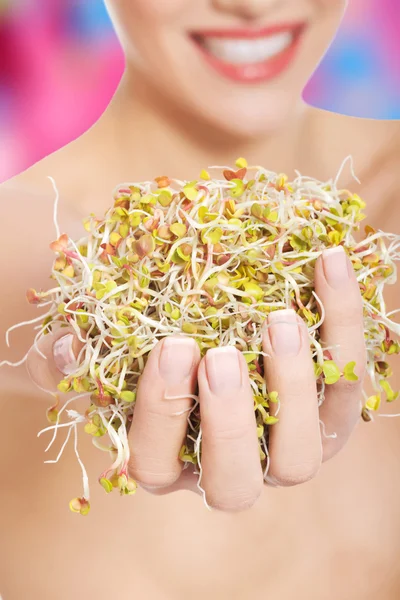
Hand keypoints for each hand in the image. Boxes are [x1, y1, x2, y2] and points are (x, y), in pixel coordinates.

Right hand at [27, 246, 365, 510]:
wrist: (197, 323)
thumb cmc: (139, 344)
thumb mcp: (97, 345)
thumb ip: (67, 352)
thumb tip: (67, 347)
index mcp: (167, 460)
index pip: (156, 464)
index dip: (160, 413)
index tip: (170, 346)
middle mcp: (229, 467)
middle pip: (235, 483)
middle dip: (228, 423)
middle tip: (220, 355)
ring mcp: (283, 446)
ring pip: (300, 454)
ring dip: (293, 388)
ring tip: (279, 318)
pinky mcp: (330, 413)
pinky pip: (347, 384)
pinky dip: (342, 323)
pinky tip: (328, 262)